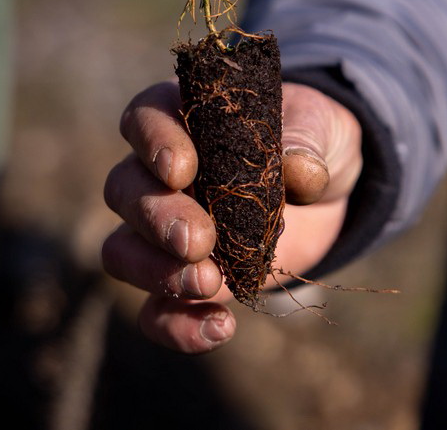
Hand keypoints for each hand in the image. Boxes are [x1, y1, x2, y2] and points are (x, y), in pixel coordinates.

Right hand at [102, 80, 361, 352]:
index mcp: (182, 118)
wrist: (325, 192)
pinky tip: (220, 327)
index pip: (143, 119)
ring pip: (121, 250)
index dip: (152, 143)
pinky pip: (154, 312)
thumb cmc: (308, 139)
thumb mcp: (319, 127)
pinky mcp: (181, 283)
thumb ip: (306, 139)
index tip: (182, 169)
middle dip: (157, 218)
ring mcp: (161, 232)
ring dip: (155, 272)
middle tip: (199, 240)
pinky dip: (176, 326)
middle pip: (124, 189)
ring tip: (209, 284)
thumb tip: (298, 169)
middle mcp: (156, 174)